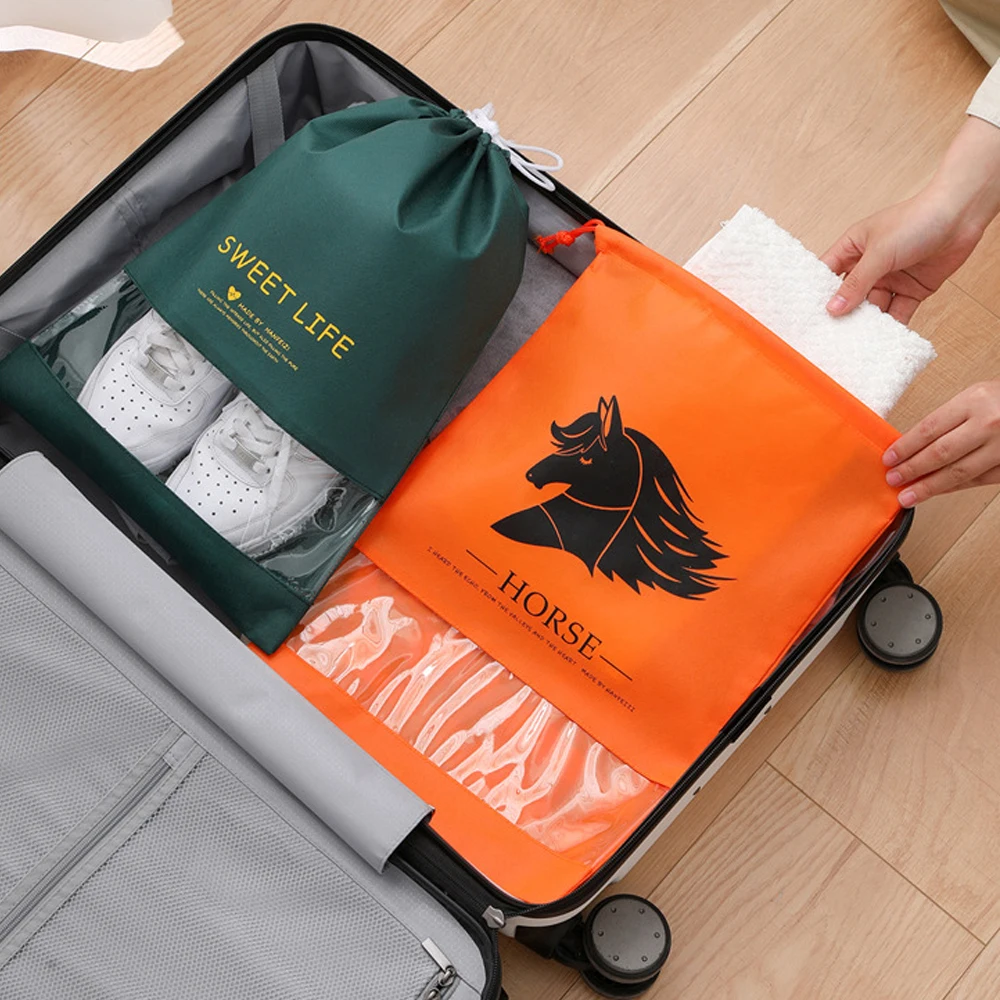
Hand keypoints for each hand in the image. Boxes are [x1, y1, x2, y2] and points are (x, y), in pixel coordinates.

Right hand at [821, 117, 999, 322]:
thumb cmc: (917, 219)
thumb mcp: (879, 253)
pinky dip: (892, 325)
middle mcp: (870, 264)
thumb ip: (856, 283)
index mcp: (854, 247)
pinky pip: (898, 311)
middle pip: (850, 295)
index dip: (818, 292)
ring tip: (856, 342)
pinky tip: (883, 339)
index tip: (807, 314)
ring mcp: (891, 277)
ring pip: (873, 306)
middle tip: (829, 335)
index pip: (828, 273)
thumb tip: (833, 308)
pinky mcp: (912, 289)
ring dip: (868, 322)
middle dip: (843, 313)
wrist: (962, 215)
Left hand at [884, 382, 999, 505]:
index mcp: (975, 401)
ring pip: (958, 472)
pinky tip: (937, 491)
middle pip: (940, 453)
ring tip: (908, 496)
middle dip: (912, 470)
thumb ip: (949, 418)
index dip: (905, 447)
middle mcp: (989, 424)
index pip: (929, 428)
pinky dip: (954, 488)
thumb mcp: (976, 396)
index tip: (889, 459)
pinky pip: (978, 480)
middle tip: (893, 479)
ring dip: (929, 487)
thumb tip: (913, 445)